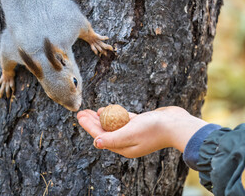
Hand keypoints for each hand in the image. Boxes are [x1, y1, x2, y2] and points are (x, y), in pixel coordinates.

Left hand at [77, 106, 207, 157]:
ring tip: (89, 111)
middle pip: (104, 131)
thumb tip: (96, 143)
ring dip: (100, 118)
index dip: (88, 126)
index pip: (101, 136)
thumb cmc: (154, 129)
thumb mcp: (130, 134)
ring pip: (112, 124)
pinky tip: (105, 109)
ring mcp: (133, 132)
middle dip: (91, 122)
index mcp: (123, 147)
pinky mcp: (139, 123)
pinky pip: (122, 119)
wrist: (176, 124)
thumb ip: (112, 138)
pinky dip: (113, 114)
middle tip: (80, 113)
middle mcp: (127, 141)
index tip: (79, 117)